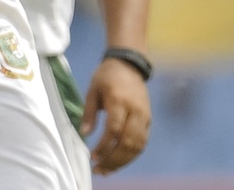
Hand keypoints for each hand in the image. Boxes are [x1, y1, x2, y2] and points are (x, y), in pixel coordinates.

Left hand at [81, 58, 151, 173]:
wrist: (129, 65)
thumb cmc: (106, 76)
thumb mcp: (92, 89)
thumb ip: (89, 112)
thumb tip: (84, 134)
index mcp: (119, 100)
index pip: (114, 130)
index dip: (103, 146)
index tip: (92, 157)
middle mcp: (135, 110)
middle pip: (127, 142)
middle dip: (113, 160)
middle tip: (99, 170)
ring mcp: (144, 116)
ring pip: (137, 147)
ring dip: (122, 162)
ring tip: (107, 170)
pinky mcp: (148, 121)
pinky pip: (142, 143)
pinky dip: (131, 155)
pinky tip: (118, 161)